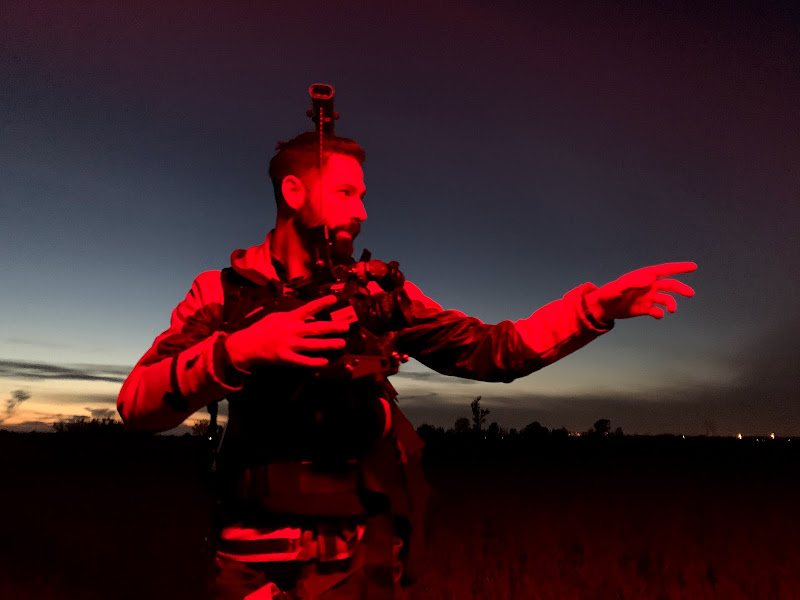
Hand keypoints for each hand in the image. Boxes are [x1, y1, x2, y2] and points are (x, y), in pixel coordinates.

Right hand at [224, 295, 349, 368]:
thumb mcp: (276, 317)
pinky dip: (314, 361)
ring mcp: (289, 345)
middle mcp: (292, 330)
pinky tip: (325, 361)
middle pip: (316, 328)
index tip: (334, 298)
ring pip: (313, 345)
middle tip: (346, 326)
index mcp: (289, 318)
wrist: (247, 345)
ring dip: (329, 344)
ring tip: (342, 343)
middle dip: (332, 327)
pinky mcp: (286, 358)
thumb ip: (293, 317)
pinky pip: (303, 361)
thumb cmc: (263, 329)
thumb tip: (309, 317)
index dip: (322, 303)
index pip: (308, 308)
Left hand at [585, 262, 696, 321]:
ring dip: (671, 304)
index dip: (679, 268)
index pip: (664, 270)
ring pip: (666, 299)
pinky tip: (658, 315)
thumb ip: (634, 283)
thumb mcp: (619, 287)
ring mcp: (647, 298)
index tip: (693, 266)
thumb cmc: (609, 293)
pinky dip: (660, 314)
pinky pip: (657, 311)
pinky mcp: (645, 309)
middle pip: (670, 285)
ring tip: (671, 310)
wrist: (602, 308)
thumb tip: (650, 279)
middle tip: (690, 294)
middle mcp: (648, 286)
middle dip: (681, 289)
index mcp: (644, 276)